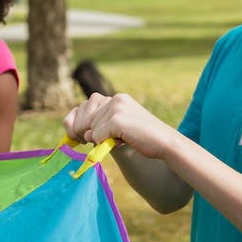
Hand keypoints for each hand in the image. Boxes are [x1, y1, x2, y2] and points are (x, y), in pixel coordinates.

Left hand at [62, 92, 177, 159]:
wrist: (165, 143)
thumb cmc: (143, 139)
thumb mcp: (118, 129)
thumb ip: (100, 127)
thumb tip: (82, 135)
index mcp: (116, 98)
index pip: (82, 107)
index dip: (76, 123)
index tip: (79, 137)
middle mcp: (115, 99)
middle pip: (82, 117)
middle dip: (83, 132)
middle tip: (97, 142)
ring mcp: (116, 107)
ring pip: (89, 128)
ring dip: (99, 139)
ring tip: (119, 139)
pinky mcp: (117, 119)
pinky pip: (96, 135)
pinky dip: (104, 143)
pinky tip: (121, 141)